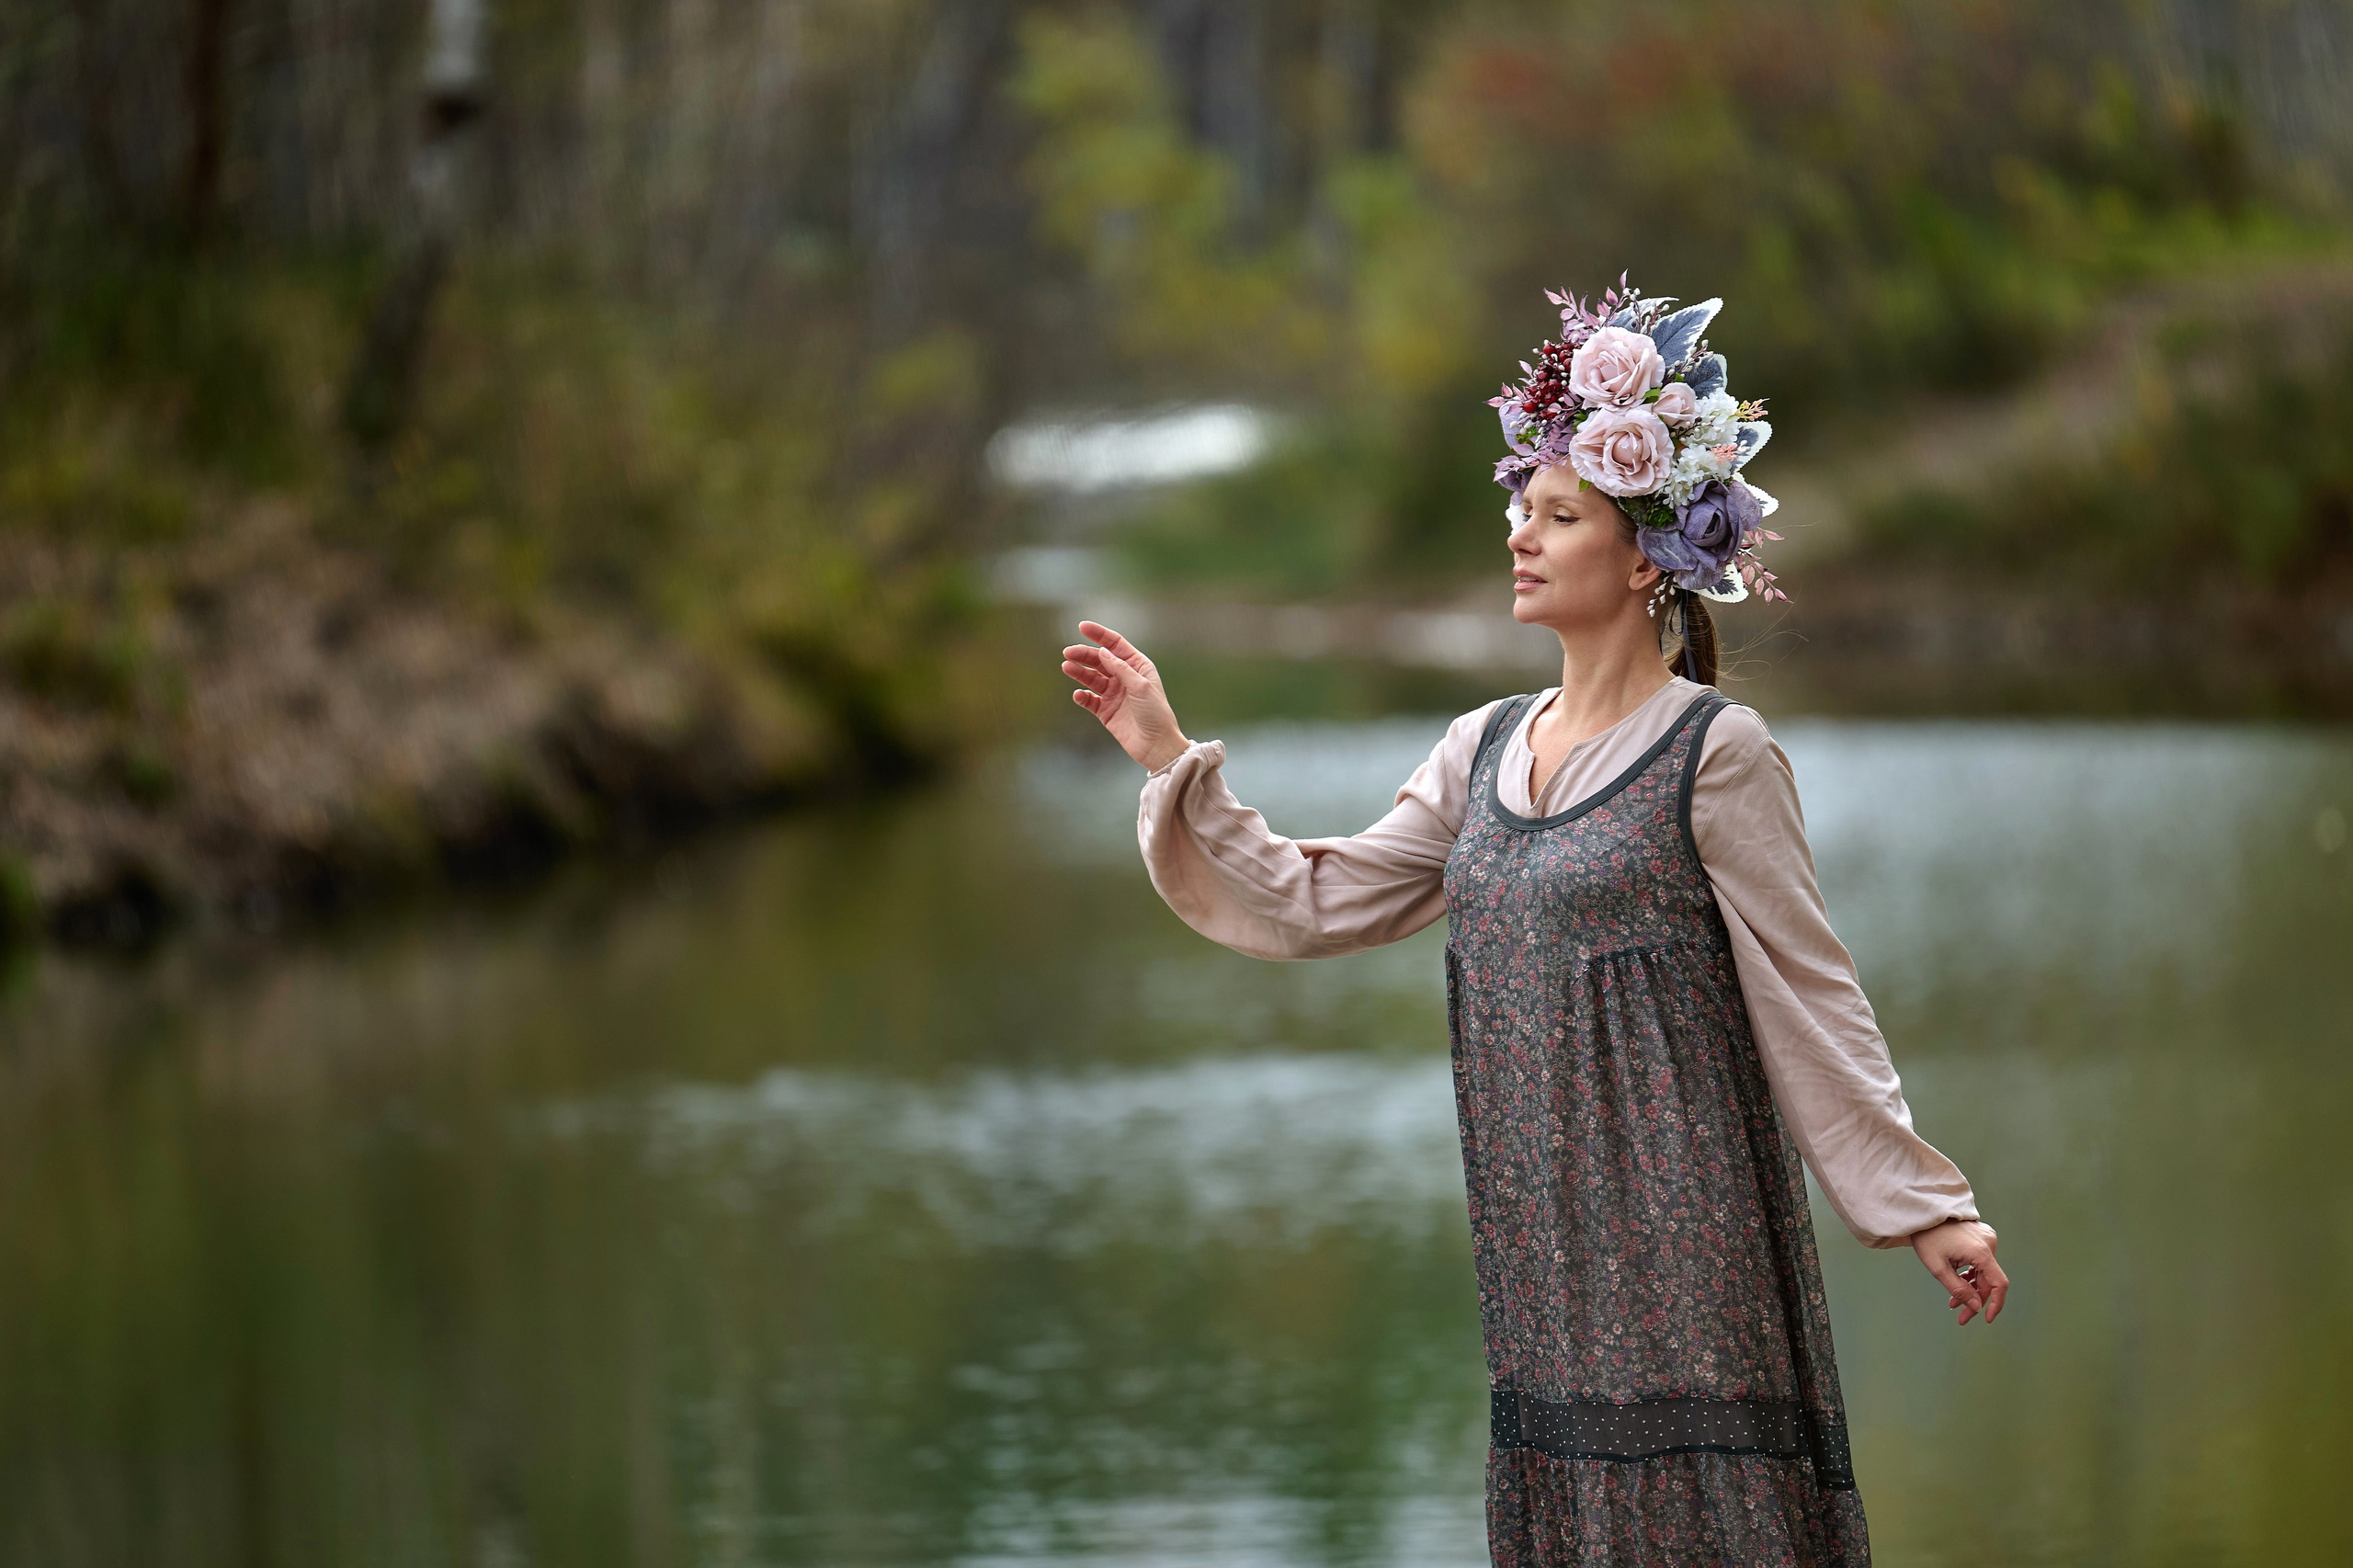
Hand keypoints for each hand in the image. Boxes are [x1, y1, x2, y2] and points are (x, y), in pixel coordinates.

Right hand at [1062, 621, 1190, 770]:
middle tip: (1068, 653)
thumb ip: (1121, 669)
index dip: (1099, 634)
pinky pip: (1089, 700)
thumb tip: (1102, 652)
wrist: (1156, 745)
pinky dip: (1082, 696)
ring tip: (1067, 667)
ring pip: (1091, 678)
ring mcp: (1114, 694)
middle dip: (1083, 654)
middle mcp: (1124, 677)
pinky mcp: (1105, 711)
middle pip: (1099, 660)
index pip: (1115, 644)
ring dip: (1079, 672)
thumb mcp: (1141, 686)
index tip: (1081, 626)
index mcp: (1137, 666)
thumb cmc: (1156, 714)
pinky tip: (1078, 695)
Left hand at [1911, 1218, 2008, 1324]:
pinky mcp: (1982, 1237)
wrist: (1923, 1213)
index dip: (1996, 1304)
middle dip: (1975, 1300)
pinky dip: (1971, 1275)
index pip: (1999, 1284)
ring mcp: (1987, 1239)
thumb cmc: (1927, 1238)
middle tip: (1961, 1317)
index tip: (1986, 1319)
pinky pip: (1981, 1262)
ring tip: (1953, 1302)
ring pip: (1984, 1273)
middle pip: (1988, 1281)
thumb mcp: (1938, 1268)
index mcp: (1981, 1252)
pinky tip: (1959, 1284)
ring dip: (1971, 1289)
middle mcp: (1989, 1244)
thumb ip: (1958, 1289)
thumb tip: (1977, 1307)